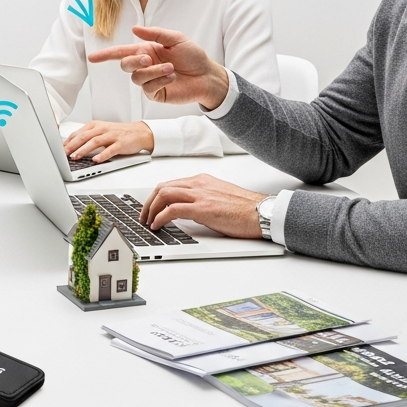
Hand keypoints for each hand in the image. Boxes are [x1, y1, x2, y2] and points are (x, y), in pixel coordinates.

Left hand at [63, 120, 153, 160]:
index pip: (78, 133)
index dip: (67, 142)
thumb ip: (87, 137)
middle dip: (72, 145)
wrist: (139, 132)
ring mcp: (111, 136)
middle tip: (63, 153)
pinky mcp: (120, 144)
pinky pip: (110, 150)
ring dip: (84, 150)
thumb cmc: (118, 133)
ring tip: (75, 157)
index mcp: (95, 125)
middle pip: (84, 137)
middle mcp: (102, 129)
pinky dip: (102, 155)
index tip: (58, 149)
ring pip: (95, 142)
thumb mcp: (100, 131)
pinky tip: (96, 160)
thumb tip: (70, 146)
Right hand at [88, 26, 229, 108]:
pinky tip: (172, 76)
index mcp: (146, 51)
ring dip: (153, 71)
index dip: (105, 55)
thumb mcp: (176, 39)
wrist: (207, 76)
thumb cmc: (193, 56)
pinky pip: (148, 88)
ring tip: (171, 68)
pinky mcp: (156, 93)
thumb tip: (135, 29)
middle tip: (147, 58)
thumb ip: (155, 33)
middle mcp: (145, 66)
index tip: (92, 58)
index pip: (121, 52)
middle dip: (133, 61)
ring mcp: (149, 81)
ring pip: (136, 78)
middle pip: (125, 65)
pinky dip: (159, 80)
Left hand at [140, 174, 266, 237]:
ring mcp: (200, 195)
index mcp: (202, 180)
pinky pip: (172, 209)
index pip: (170, 184)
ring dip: (151, 209)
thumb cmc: (245, 209)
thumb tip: (185, 210)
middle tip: (144, 216)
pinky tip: (157, 225)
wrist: (262, 213)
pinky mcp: (203, 208)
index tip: (150, 207)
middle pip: (162, 187)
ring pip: (163, 195)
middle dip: (148, 202)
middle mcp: (198, 184)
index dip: (156, 196)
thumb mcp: (218, 198)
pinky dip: (160, 217)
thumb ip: (201, 199)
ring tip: (148, 222)